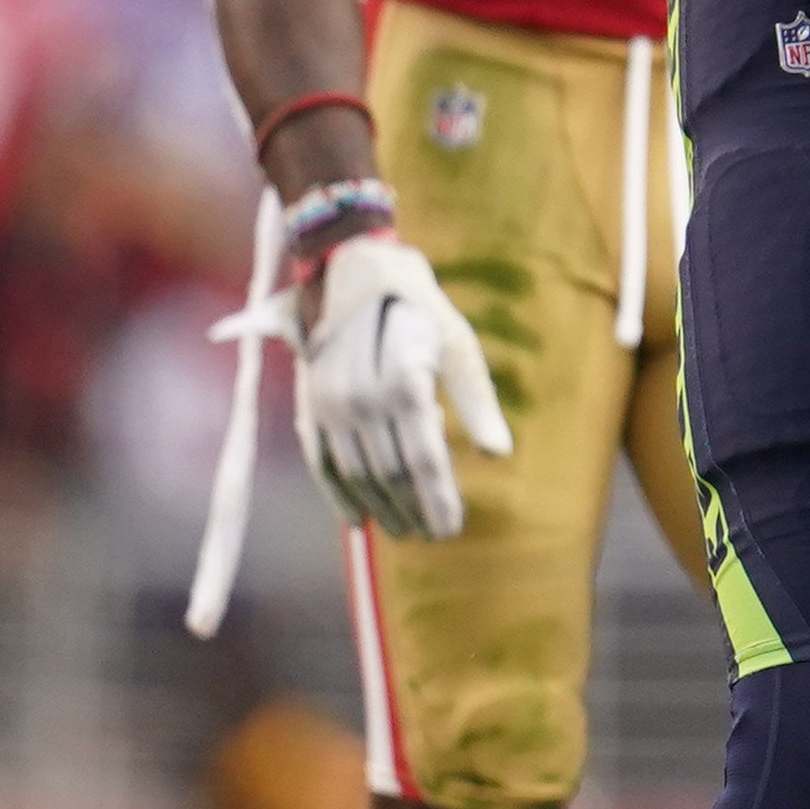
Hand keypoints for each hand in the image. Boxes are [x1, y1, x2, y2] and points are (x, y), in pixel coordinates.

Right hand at [294, 229, 512, 538]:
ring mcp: (330, 404)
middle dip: (413, 510)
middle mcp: (362, 398)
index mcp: (405, 383)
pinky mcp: (309, 404)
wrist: (353, 273)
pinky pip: (322, 461)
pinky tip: (356, 519)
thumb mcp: (459, 344)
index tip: (452, 529)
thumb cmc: (419, 309)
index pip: (424, 460)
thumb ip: (477, 401)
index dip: (438, 500)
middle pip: (390, 474)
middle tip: (434, 535)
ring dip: (380, 508)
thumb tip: (499, 453)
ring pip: (357, 473)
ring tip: (404, 531)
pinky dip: (338, 493)